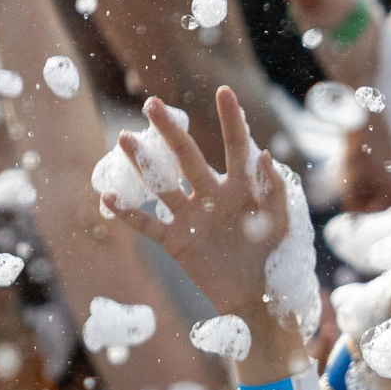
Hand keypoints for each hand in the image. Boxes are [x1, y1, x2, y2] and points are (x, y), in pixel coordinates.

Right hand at [101, 89, 287, 333]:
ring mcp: (191, 217)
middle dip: (169, 131)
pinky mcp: (176, 242)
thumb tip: (264, 155)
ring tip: (124, 138)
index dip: (231, 120)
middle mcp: (211, 195)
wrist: (255, 297)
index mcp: (240, 187)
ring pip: (162, 185)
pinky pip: (148, 224)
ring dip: (143, 163)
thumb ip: (276, 190)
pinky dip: (129, 213)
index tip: (224, 92)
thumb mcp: (281, 224)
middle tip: (152, 104)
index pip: (236, 146)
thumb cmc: (272, 258)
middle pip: (187, 157)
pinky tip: (108, 195)